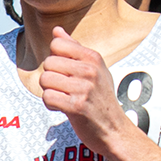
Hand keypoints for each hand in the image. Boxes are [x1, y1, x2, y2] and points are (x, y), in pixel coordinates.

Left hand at [39, 27, 129, 150]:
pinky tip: (62, 108)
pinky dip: (51, 105)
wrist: (114, 129)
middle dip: (51, 78)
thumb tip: (56, 30)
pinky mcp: (76, 106)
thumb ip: (74, 49)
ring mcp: (84, 88)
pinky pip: (47, 97)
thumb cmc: (101, 99)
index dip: (55, 59)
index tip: (65, 72)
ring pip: (45, 80)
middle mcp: (89, 70)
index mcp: (93, 57)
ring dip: (50, 92)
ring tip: (64, 98)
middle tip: (64, 89)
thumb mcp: (95, 69)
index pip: (57, 44)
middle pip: (48, 63)